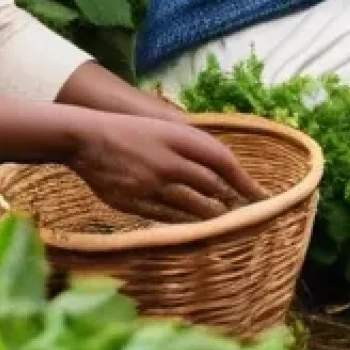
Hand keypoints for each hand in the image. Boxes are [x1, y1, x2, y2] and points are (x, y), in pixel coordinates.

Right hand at [71, 113, 266, 220]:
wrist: (88, 139)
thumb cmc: (132, 131)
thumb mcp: (165, 127)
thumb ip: (191, 145)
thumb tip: (220, 166)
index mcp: (179, 137)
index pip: (222, 160)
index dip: (244, 180)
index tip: (261, 195)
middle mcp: (169, 161)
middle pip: (212, 186)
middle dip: (231, 200)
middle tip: (244, 209)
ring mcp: (152, 184)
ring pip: (193, 206)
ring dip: (211, 214)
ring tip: (222, 217)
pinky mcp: (135, 203)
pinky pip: (169, 218)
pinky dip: (185, 220)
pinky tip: (193, 222)